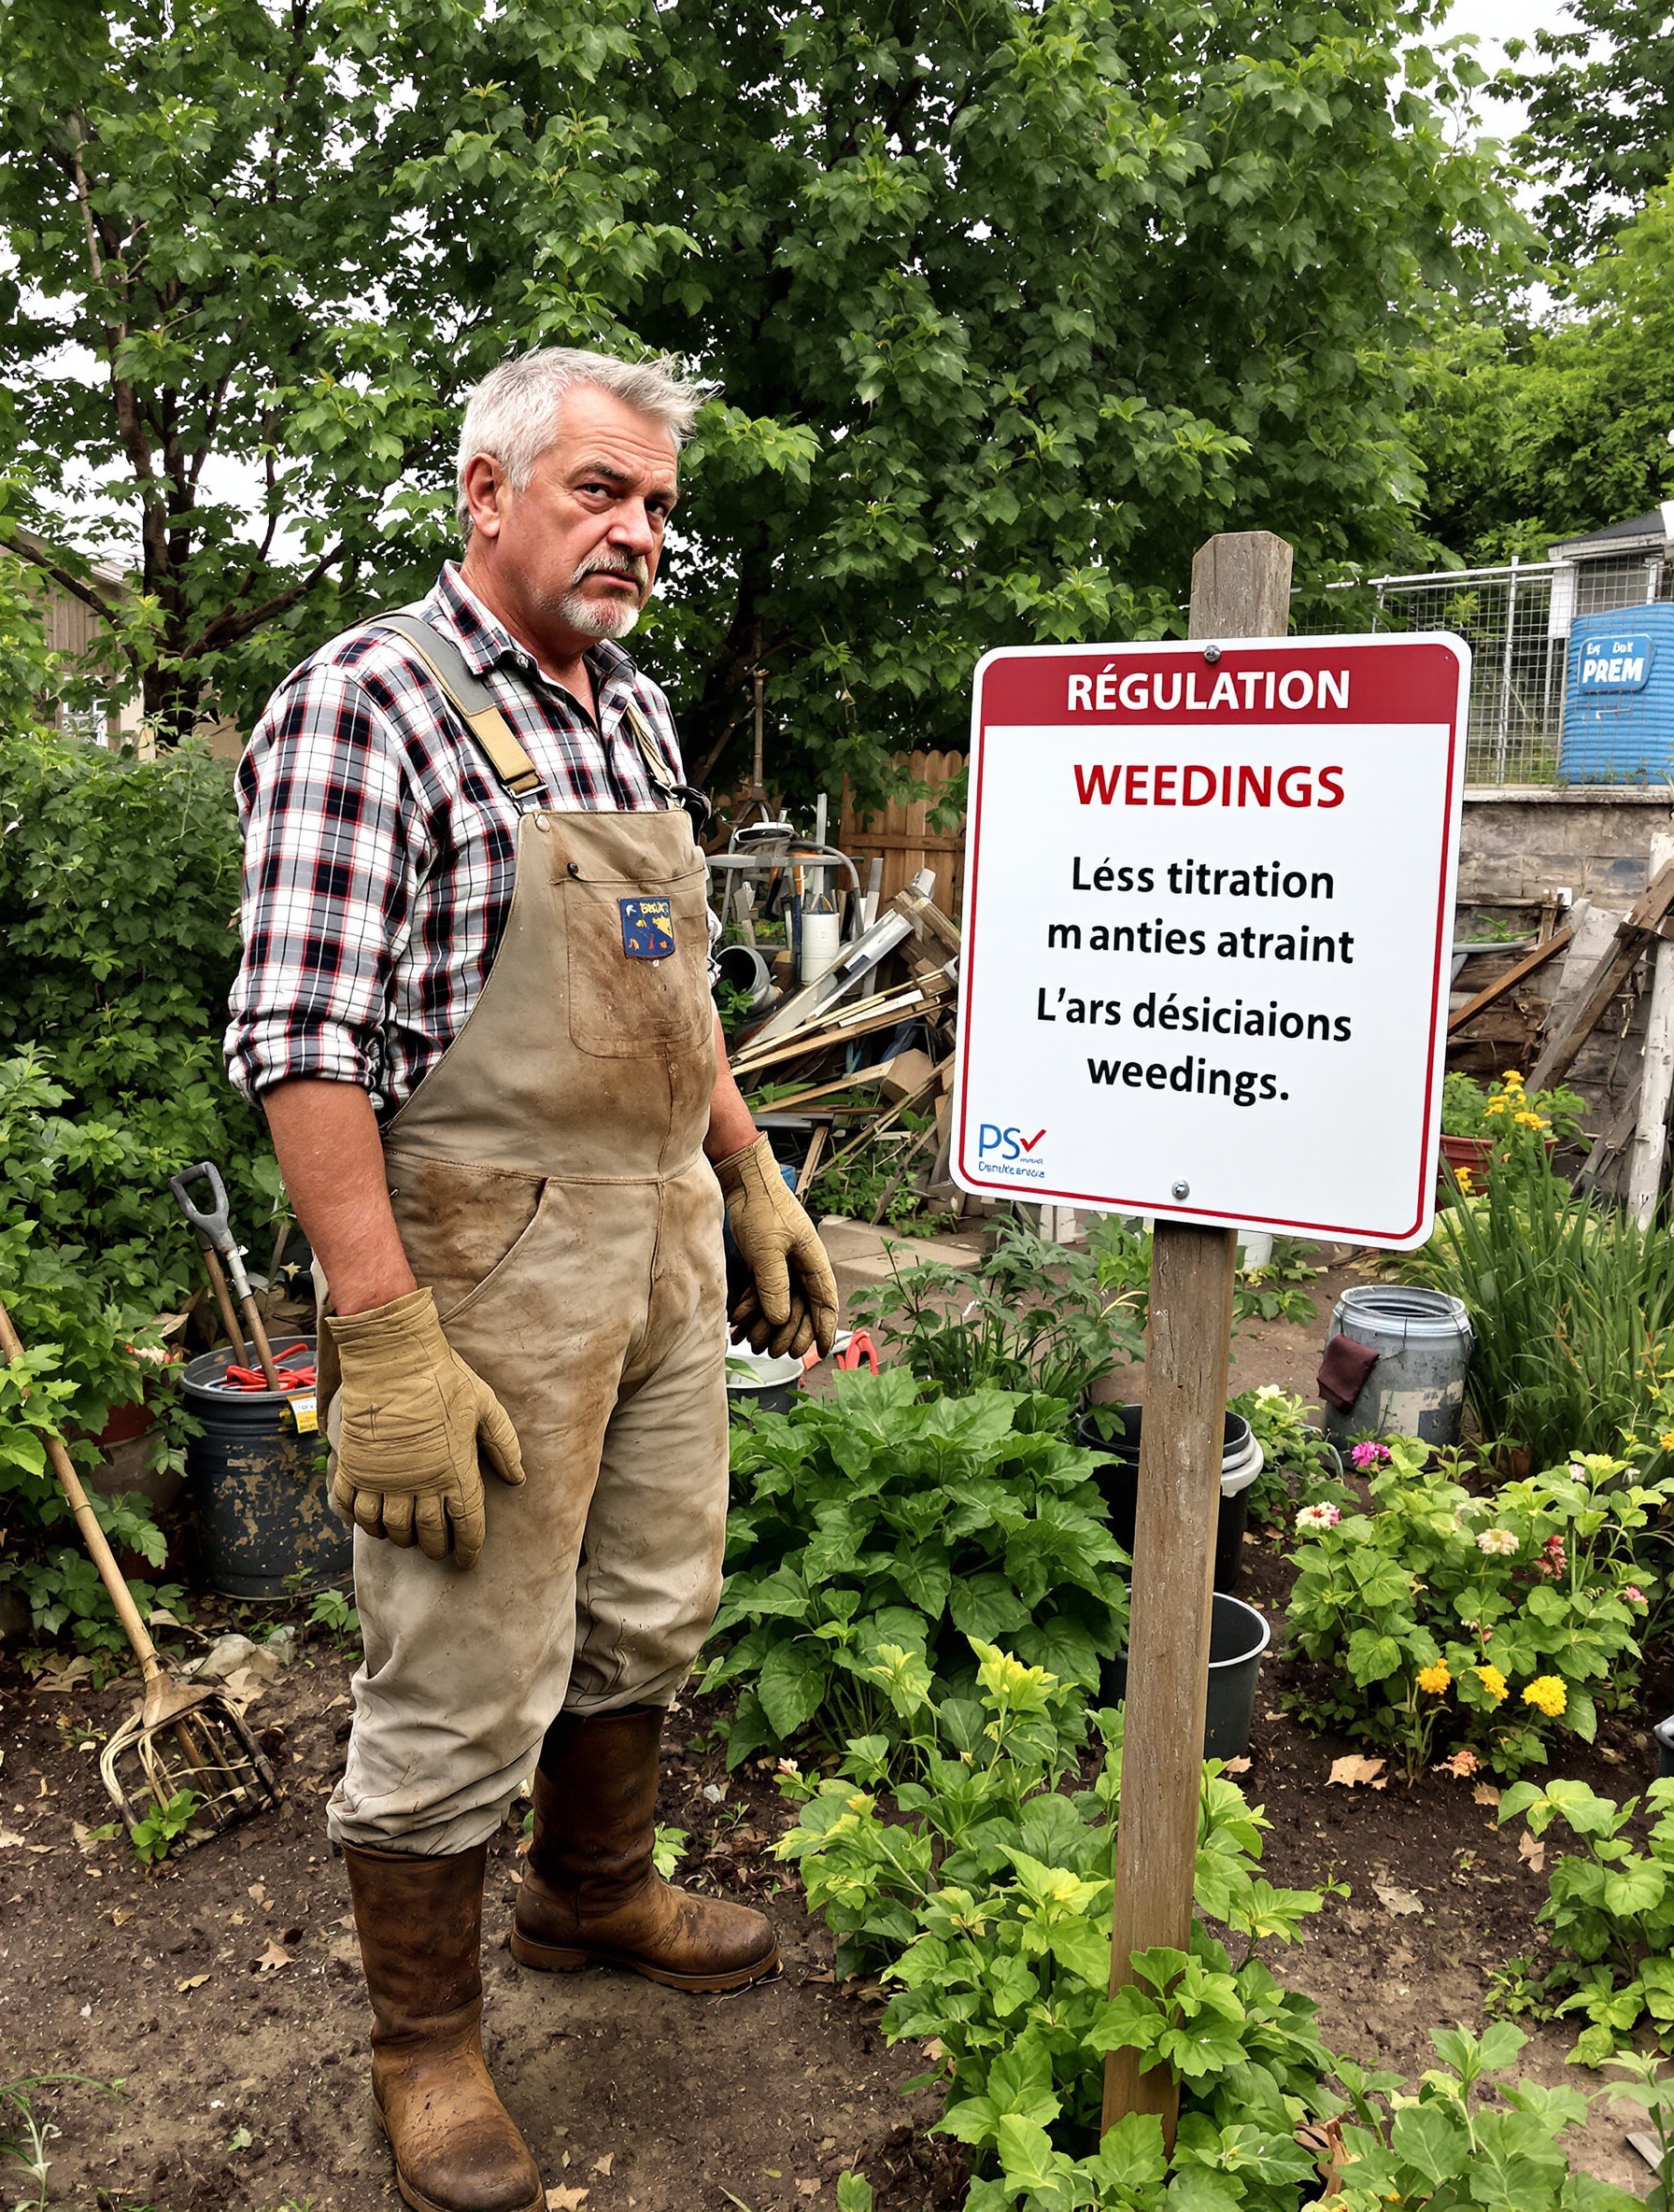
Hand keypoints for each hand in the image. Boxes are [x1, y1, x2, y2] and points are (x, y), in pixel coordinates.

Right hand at [325, 1286, 523, 1569]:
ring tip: (406, 1536)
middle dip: (435, 1548)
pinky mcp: (355, 1468)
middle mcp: (418, 1484)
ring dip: (399, 1538)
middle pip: (425, 1535)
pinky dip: (362, 1521)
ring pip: (389, 1529)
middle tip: (438, 1551)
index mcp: (455, 1472)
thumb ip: (503, 1445)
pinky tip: (371, 1519)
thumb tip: (517, 1478)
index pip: (465, 1527)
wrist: (392, 1357)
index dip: (467, 1550)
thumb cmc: (444, 1378)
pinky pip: (353, 1509)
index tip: (467, 1562)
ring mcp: (383, 1479)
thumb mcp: (486, 1407)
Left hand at [714, 1133, 838, 1359]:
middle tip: (781, 1354)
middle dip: (793, 1334)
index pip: (826, 1302)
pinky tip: (739, 1322)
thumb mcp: (768, 1248)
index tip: (822, 1352)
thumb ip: (775, 1284)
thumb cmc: (762, 1207)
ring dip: (769, 1325)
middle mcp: (802, 1265)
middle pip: (804, 1309)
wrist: (744, 1181)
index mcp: (813, 1261)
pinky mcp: (767, 1261)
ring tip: (756, 1344)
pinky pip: (765, 1292)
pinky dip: (754, 1309)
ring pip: (783, 1303)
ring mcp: (784, 1264)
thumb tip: (780, 1320)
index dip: (825, 1329)